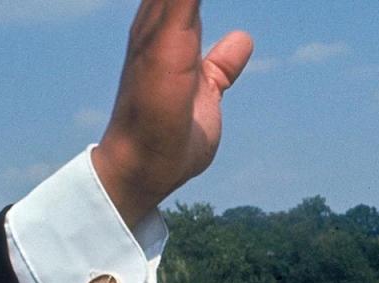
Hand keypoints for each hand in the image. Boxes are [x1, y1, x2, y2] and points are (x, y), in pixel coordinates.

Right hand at [92, 0, 252, 227]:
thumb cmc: (165, 143)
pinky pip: (182, 0)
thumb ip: (218, 66)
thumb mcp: (203, 92)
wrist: (138, 171)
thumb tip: (240, 39)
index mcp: (161, 39)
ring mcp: (155, 34)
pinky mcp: (167, 41)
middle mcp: (153, 31)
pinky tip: (188, 0)